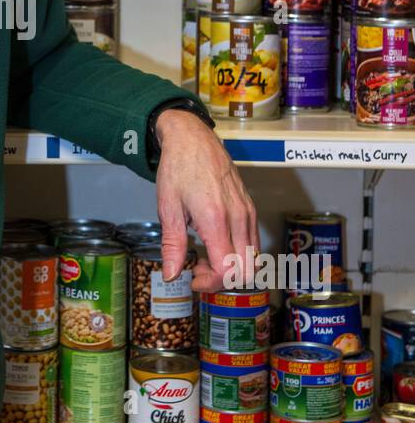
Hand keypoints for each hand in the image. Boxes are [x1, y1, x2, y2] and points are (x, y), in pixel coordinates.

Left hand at [154, 108, 258, 292]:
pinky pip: (253, 242)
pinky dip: (238, 253)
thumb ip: (173, 245)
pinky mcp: (250, 208)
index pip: (227, 270)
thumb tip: (171, 274)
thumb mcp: (168, 208)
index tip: (192, 279)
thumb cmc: (178, 168)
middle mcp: (238, 218)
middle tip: (198, 269)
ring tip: (205, 256)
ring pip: (254, 259)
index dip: (210, 283)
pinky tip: (215, 243)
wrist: (193, 138)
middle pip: (246, 271)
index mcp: (215, 219)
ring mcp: (247, 212)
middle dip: (222, 280)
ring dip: (231, 267)